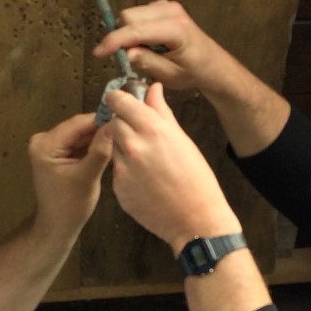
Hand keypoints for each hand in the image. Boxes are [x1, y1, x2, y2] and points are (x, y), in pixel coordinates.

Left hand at [29, 112, 112, 240]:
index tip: (124, 120)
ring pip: (80, 135)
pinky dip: (91, 146)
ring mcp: (48, 146)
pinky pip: (77, 143)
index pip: (77, 123)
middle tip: (126, 131)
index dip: (101, 120)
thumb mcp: (87, 177)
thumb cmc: (70, 205)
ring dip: (98, 137)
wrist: (57, 225)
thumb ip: (100, 151)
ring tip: (120, 139)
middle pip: (78, 127)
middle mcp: (43, 140)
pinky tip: (108, 149)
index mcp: (45, 145)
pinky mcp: (56, 152)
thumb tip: (115, 126)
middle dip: (100, 129)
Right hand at [94, 0, 243, 97]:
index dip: (114, 41)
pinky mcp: (163, 7)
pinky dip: (137, 30)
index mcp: (176, 29)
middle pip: (129, 16)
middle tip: (131, 57)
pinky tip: (150, 44)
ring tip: (146, 52)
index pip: (135, 29)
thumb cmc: (193, 71)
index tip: (99, 53)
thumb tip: (126, 53)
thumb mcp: (170, 75)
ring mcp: (167, 6)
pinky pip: (138, 15)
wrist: (211, 63)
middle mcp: (171, 11)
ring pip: (131, 15)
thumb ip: (147, 62)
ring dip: (130, 34)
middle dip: (122, 37)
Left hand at [106, 83, 238, 251]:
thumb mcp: (183, 140)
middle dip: (122, 123)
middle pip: (114, 123)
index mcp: (152, 129)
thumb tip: (153, 89)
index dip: (118, 98)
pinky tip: (145, 179)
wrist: (195, 220)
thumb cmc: (197, 181)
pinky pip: (117, 170)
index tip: (120, 99)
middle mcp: (133, 146)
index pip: (120, 101)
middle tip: (139, 133)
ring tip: (147, 161)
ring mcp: (123, 169)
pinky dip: (126, 170)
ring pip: (114, 146)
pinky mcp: (118, 188)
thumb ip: (162, 112)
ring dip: (124, 147)